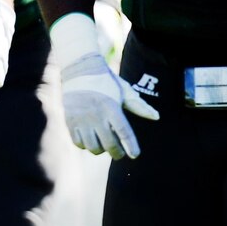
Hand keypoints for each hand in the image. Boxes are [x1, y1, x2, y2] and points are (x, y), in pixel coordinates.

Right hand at [50, 12, 155, 157]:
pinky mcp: (69, 122)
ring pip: (93, 147)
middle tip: (120, 154)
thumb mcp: (123, 91)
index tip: (135, 154)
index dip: (130, 146)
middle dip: (117, 153)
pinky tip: (91, 139)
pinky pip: (79, 143)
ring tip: (104, 144)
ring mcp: (81, 119)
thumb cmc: (106, 83)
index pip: (124, 132)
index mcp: (111, 107)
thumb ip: (139, 105)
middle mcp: (96, 115)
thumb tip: (156, 116)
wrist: (79, 71)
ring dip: (101, 150)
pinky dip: (86, 145)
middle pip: (109, 144)